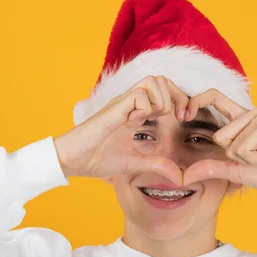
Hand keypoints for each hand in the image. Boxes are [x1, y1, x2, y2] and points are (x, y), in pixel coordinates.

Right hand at [54, 76, 188, 184]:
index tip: (184, 119)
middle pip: (162, 79)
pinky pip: (138, 94)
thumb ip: (156, 165)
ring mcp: (122, 104)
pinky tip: (136, 122)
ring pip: (152, 81)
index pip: (164, 90)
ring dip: (161, 100)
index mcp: (136, 112)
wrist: (72, 160)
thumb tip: (179, 177)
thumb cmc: (97, 159)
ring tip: (153, 119)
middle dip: (177, 96)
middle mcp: (131, 103)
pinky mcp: (114, 109)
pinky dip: (145, 107)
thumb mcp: (135, 164)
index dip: (180, 100)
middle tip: (177, 118)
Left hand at [183, 89, 256, 198]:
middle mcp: (250, 113)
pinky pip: (243, 147)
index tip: (183, 114)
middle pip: (219, 135)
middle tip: (255, 155)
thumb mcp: (232, 170)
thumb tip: (184, 176)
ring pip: (230, 143)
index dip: (196, 101)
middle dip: (232, 155)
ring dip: (245, 158)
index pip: (214, 97)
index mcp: (240, 118)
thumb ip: (210, 168)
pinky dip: (253, 158)